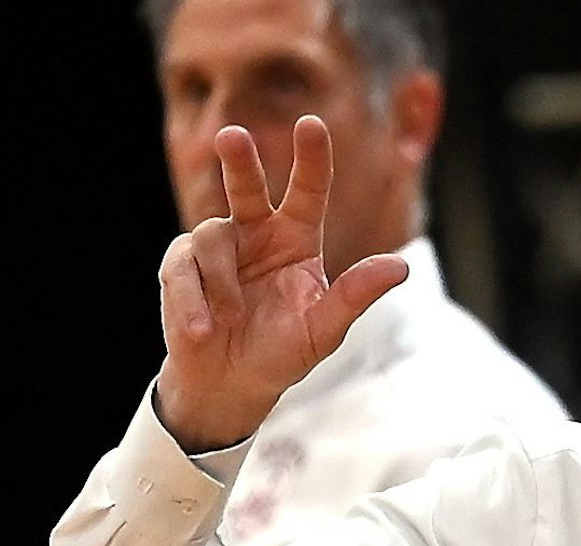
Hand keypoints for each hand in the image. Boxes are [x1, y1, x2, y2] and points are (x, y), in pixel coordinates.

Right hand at [154, 115, 406, 451]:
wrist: (233, 384)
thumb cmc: (283, 352)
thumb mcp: (324, 329)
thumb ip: (356, 296)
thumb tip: (400, 268)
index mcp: (297, 239)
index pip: (308, 192)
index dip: (311, 159)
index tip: (312, 125)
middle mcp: (257, 233)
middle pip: (248, 186)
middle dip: (240, 161)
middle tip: (231, 136)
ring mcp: (218, 247)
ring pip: (212, 236)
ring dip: (222, 282)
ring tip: (231, 318)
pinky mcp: (181, 267)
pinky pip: (183, 269)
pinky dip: (193, 301)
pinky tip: (203, 329)